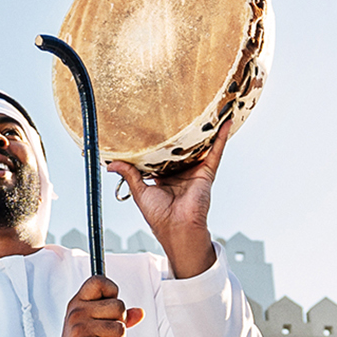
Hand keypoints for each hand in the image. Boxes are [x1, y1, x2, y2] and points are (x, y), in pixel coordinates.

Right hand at [52, 275, 143, 336]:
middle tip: (106, 336)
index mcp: (78, 303)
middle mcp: (77, 313)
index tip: (109, 308)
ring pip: (121, 329)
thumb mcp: (94, 326)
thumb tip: (140, 312)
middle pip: (119, 306)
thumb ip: (116, 317)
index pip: (99, 281)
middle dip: (120, 324)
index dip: (112, 292)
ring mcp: (80, 330)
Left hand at [105, 118, 230, 276]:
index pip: (161, 155)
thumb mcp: (140, 191)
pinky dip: (221, 137)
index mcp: (164, 178)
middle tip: (181, 108)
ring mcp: (195, 171)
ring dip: (206, 129)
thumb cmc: (159, 216)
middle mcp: (180, 173)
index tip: (152, 124)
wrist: (177, 228)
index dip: (158, 141)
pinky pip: (215, 151)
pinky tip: (225, 121)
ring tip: (209, 108)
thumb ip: (129, 174)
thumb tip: (111, 164)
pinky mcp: (206, 172)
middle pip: (181, 147)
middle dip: (182, 131)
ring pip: (200, 145)